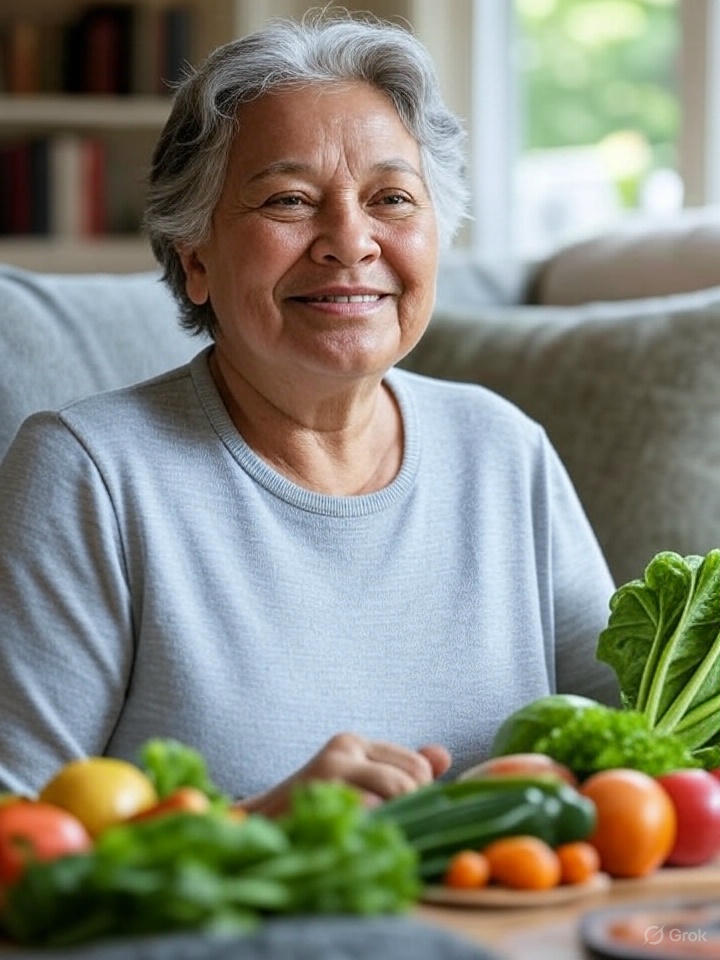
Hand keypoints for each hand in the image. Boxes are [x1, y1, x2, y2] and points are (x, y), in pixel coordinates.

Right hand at [241, 732, 451, 816]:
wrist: (258, 829)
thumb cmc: (313, 811)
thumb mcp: (356, 783)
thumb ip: (400, 770)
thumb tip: (444, 756)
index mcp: (354, 743)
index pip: (418, 765)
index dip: (419, 795)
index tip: (398, 814)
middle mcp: (344, 748)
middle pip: (413, 778)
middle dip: (411, 808)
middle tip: (385, 827)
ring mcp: (331, 770)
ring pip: (398, 793)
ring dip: (393, 821)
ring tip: (372, 833)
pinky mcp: (323, 793)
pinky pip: (374, 812)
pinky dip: (374, 831)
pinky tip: (356, 839)